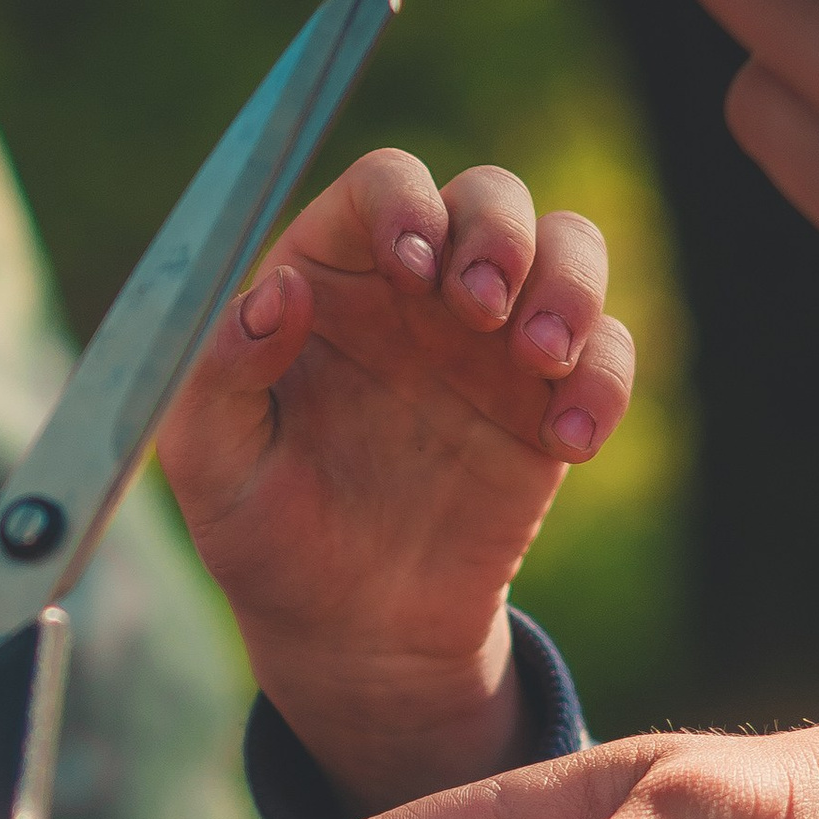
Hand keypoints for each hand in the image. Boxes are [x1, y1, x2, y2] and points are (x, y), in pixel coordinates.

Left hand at [157, 146, 633, 809]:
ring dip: (570, 284)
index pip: (383, 187)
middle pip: (489, 197)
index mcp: (329, 277)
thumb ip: (222, 374)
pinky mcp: (548, 400)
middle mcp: (418, 289)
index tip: (410, 265)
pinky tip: (570, 444)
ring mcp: (492, 338)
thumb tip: (276, 293)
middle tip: (481, 310)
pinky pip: (607, 352)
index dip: (405, 204)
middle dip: (500, 234)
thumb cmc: (265, 536)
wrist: (350, 631)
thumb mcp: (211, 466)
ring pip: (568, 247)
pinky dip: (604, 380)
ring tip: (542, 359)